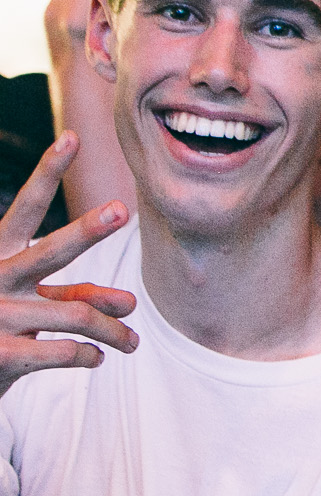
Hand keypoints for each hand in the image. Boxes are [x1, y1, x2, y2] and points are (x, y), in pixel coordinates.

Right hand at [0, 134, 137, 400]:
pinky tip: (97, 359)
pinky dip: (90, 355)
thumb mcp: (31, 301)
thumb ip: (78, 295)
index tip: (73, 137)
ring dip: (114, 331)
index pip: (26, 207)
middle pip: (50, 251)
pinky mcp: (2, 354)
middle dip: (86, 230)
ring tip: (133, 343)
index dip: (48, 172)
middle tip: (121, 209)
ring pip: (77, 314)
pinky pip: (65, 351)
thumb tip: (132, 303)